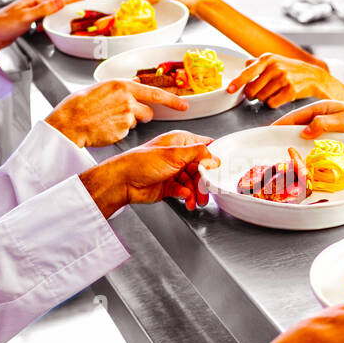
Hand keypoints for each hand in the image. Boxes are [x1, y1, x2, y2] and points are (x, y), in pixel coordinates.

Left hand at [0, 0, 86, 64]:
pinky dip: (50, 21)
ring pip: (50, 10)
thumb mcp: (26, 17)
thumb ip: (44, 9)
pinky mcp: (27, 20)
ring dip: (60, 11)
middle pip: (54, 1)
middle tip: (81, 4)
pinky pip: (43, 18)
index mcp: (32, 0)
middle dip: (68, 3)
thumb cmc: (3, 25)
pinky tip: (50, 25)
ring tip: (70, 13)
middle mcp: (31, 4)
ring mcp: (29, 12)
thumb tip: (59, 2)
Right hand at [46, 80, 188, 147]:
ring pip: (138, 122)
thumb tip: (133, 84)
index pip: (155, 92)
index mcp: (122, 85)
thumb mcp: (101, 87)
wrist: (69, 122)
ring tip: (109, 120)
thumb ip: (120, 88)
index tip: (184, 105)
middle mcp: (128, 99)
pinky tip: (105, 128)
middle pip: (149, 111)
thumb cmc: (79, 105)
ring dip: (130, 122)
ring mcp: (126, 116)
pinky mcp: (123, 130)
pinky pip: (127, 132)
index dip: (172, 100)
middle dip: (141, 115)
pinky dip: (119, 131)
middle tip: (123, 115)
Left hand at [78, 131, 219, 217]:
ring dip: (196, 192)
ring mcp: (174, 171)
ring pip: (193, 182)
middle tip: (208, 190)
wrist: (123, 182)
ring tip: (197, 201)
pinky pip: (184, 191)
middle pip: (201, 168)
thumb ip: (198, 154)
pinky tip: (185, 199)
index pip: (205, 146)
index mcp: (180, 142)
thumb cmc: (140, 163)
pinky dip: (187, 196)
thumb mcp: (174, 154)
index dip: (214, 157)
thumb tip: (214, 157)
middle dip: (205, 181)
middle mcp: (178, 156)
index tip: (220, 169)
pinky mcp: (169, 186)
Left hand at [225, 53, 338, 107]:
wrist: (314, 76)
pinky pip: (272, 103)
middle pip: (252, 89)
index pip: (247, 72)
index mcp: (268, 59)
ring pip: (261, 98)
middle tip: (257, 93)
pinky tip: (279, 97)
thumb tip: (244, 65)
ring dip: (264, 99)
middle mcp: (275, 67)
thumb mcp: (275, 61)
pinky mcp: (290, 91)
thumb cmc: (291, 69)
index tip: (230, 89)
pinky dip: (273, 103)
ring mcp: (283, 79)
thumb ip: (257, 63)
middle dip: (252, 95)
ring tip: (273, 92)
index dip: (237, 82)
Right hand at [273, 100, 343, 155]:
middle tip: (271, 144)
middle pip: (300, 125)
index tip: (269, 130)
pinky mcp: (334, 142)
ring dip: (296, 144)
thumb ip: (325, 124)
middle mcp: (325, 118)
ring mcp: (329, 130)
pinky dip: (307, 151)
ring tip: (283, 153)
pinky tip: (302, 158)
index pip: (299, 114)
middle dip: (286, 134)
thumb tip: (304, 131)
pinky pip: (316, 146)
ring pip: (307, 137)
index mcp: (325, 108)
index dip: (283, 123)